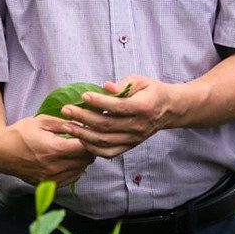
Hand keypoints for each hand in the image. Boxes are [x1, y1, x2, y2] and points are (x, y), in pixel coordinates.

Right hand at [0, 114, 94, 187]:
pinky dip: (75, 170)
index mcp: (54, 149)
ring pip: (81, 170)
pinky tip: (69, 160)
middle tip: (86, 139)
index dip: (91, 138)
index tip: (89, 132)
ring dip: (83, 160)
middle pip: (85, 160)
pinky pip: (71, 179)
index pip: (86, 147)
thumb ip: (64, 123)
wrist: (1, 152)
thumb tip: (84, 124)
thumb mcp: (42, 121)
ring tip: (77, 149)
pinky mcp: (48, 185)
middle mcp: (55, 167)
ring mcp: (51, 179)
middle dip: (89, 149)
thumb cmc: (20, 133)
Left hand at [60, 75, 182, 158]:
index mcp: (144, 107)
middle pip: (107, 125)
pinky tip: (80, 138)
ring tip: (67, 125)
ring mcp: (134, 139)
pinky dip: (92, 148)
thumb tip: (106, 87)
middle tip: (66, 109)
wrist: (168, 110)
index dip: (100, 102)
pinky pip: (108, 152)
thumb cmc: (151, 91)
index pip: (118, 107)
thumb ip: (123, 84)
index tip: (83, 95)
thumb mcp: (141, 81)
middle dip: (83, 117)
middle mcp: (139, 126)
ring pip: (104, 140)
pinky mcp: (129, 146)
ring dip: (82, 133)